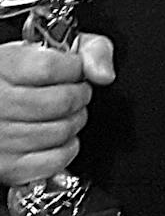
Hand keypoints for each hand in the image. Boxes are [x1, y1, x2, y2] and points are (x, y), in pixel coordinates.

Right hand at [0, 33, 113, 185]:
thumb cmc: (24, 76)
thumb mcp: (54, 50)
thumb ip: (89, 50)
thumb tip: (104, 74)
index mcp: (4, 67)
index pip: (50, 67)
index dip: (75, 69)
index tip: (75, 70)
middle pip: (61, 102)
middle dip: (80, 96)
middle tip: (74, 94)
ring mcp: (1, 137)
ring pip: (61, 131)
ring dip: (75, 122)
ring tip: (65, 114)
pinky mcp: (8, 165)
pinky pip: (54, 160)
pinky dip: (67, 150)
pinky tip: (59, 137)